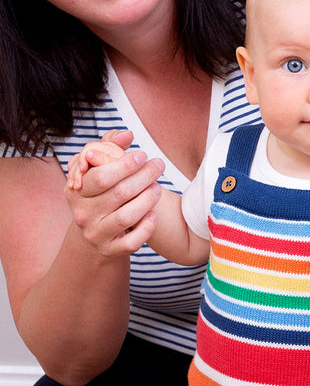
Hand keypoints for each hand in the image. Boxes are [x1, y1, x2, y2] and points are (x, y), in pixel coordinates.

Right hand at [65, 130, 164, 257]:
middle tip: (158, 165)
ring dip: (147, 200)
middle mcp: (83, 215)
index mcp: (76, 192)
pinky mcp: (111, 251)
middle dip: (143, 177)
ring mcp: (97, 235)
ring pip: (127, 217)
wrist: (95, 237)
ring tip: (158, 187)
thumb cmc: (100, 197)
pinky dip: (146, 227)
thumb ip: (109, 150)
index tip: (142, 155)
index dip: (124, 164)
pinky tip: (153, 214)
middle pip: (118, 194)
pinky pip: (132, 241)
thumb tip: (128, 134)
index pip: (100, 176)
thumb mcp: (98, 174)